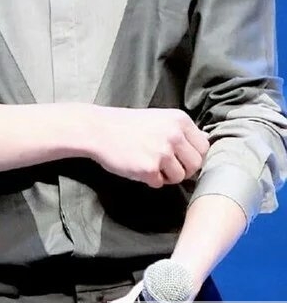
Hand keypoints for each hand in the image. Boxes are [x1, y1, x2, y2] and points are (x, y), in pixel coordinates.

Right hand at [89, 107, 208, 186]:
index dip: (193, 155)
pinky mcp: (149, 168)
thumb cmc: (129, 125)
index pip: (204, 147)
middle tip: (165, 164)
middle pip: (196, 164)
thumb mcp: (160, 119)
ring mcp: (162, 151)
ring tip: (149, 163)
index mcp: (180, 120)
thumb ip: (181, 132)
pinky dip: (150, 180)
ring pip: (180, 177)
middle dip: (183, 168)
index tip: (180, 157)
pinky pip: (160, 184)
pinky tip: (138, 167)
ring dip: (166, 176)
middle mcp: (174, 134)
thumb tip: (204, 147)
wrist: (99, 129)